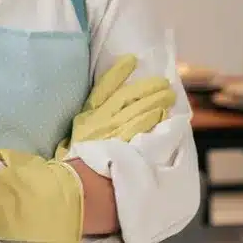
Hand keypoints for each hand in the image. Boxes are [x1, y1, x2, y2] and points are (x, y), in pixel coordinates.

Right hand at [55, 54, 175, 158]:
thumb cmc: (74, 163)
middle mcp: (104, 120)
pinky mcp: (128, 145)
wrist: (78, 183)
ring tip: (168, 93)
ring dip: (155, 100)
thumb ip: (84, 127)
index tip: (131, 60)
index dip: (118, 73)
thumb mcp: (74, 139)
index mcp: (88, 116)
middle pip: (128, 97)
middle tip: (162, 81)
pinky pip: (144, 128)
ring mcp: (117, 131)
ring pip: (139, 110)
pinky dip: (154, 119)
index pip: (104, 89)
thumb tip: (91, 119)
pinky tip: (164, 113)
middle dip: (146, 88)